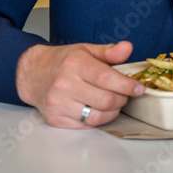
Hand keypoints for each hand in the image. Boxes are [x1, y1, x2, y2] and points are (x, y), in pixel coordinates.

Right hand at [15, 41, 144, 128]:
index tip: (138, 88)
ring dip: (112, 112)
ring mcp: (58, 103)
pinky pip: (85, 125)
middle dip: (121, 99)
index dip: (126, 85)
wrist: (34, 74)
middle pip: (105, 100)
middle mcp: (64, 84)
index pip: (106, 78)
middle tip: (124, 95)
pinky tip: (98, 110)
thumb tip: (128, 48)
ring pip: (96, 117)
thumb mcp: (86, 50)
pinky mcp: (55, 119)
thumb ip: (109, 52)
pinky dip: (98, 119)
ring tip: (113, 103)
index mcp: (74, 63)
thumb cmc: (64, 61)